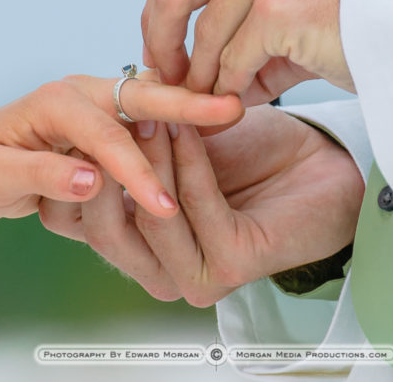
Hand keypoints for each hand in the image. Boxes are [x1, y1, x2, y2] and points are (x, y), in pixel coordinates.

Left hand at [0, 75, 241, 221]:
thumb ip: (43, 175)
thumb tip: (93, 181)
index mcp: (55, 103)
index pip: (106, 136)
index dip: (137, 171)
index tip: (165, 205)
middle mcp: (80, 97)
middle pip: (143, 99)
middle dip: (188, 108)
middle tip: (233, 111)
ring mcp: (95, 108)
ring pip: (150, 109)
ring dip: (187, 118)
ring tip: (232, 119)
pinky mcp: (103, 125)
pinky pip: (145, 126)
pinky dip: (176, 129)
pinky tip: (209, 131)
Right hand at [39, 105, 364, 304]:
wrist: (318, 162)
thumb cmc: (250, 152)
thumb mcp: (171, 145)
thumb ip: (127, 149)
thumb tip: (76, 124)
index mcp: (139, 249)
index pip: (80, 223)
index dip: (74, 171)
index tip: (79, 120)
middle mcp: (162, 271)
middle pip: (106, 230)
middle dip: (106, 167)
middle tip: (109, 118)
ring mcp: (197, 276)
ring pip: (153, 218)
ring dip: (152, 160)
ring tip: (152, 115)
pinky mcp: (232, 267)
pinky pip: (197, 207)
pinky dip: (191, 163)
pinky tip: (189, 129)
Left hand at [141, 0, 365, 105]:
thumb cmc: (361, 22)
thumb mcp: (291, 13)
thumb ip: (239, 34)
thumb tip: (192, 79)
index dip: (158, 16)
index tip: (162, 54)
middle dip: (160, 42)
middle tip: (165, 82)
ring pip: (204, 34)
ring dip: (199, 78)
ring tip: (205, 104)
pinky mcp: (280, 8)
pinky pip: (232, 60)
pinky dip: (229, 89)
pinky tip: (239, 103)